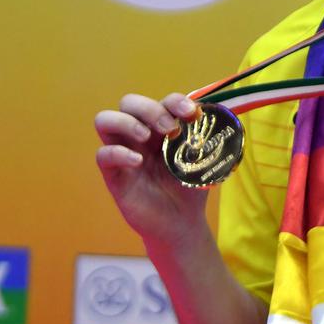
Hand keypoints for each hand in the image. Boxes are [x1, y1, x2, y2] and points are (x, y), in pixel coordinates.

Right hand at [94, 92, 208, 248]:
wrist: (182, 222)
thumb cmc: (190, 187)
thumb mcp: (203, 161)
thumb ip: (207, 140)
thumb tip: (220, 118)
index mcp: (163, 127)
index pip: (162, 101)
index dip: (175, 101)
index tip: (192, 114)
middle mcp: (141, 135)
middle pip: (129, 102)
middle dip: (149, 108)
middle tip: (169, 128)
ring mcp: (124, 152)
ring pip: (105, 120)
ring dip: (126, 122)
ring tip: (147, 136)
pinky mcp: (114, 175)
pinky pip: (103, 155)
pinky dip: (118, 152)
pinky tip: (137, 161)